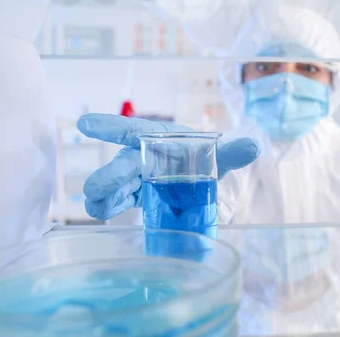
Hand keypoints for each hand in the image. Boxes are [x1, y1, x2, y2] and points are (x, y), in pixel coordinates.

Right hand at [77, 113, 259, 219]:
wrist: (205, 175)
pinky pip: (122, 201)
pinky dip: (111, 207)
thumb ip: (234, 151)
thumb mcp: (220, 154)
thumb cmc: (206, 156)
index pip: (135, 131)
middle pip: (125, 165)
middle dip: (110, 176)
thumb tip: (254, 146)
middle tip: (94, 189)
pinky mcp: (140, 196)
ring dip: (105, 196)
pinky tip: (104, 216)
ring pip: (118, 185)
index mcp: (162, 140)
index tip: (86, 123)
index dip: (111, 127)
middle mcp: (146, 157)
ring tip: (96, 208)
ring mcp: (140, 177)